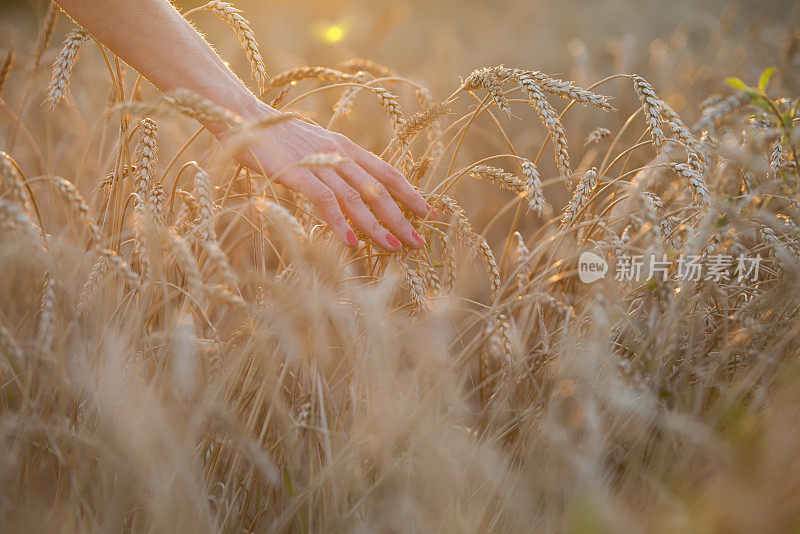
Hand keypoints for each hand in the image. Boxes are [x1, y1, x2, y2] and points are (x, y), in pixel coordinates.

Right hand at [217, 103, 436, 251]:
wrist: (242, 117)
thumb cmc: (277, 138)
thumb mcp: (315, 150)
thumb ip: (335, 168)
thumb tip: (352, 192)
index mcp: (346, 148)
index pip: (387, 173)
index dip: (410, 193)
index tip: (429, 212)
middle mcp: (339, 155)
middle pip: (379, 189)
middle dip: (401, 216)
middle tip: (418, 241)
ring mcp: (319, 164)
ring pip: (357, 198)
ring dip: (376, 225)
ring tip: (393, 247)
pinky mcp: (297, 174)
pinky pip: (325, 201)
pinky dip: (339, 223)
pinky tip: (350, 243)